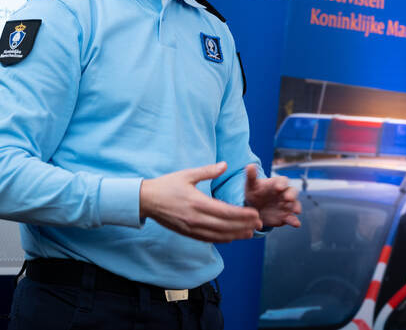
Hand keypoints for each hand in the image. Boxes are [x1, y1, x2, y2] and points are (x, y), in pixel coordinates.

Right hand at [139, 162, 262, 242]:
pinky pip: (208, 239)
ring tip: (250, 233)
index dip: (243, 215)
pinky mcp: (187, 233)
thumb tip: (225, 165)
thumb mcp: (187, 174)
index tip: (255, 213)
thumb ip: (208, 171)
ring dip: (236, 235)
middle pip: (226, 226)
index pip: (226, 212)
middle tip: (259, 224)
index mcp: (197, 202)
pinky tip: (232, 238)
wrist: (146, 200)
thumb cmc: (167, 185)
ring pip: (219, 235)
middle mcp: (196, 218)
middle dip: (244, 226)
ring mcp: (191, 228)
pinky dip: (222, 239)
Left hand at [244, 164, 301, 228]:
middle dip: (292, 195)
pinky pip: (292, 218)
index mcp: (277, 184)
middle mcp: (284, 194)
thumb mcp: (251, 185)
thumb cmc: (254, 193)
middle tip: (288, 198)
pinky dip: (295, 221)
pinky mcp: (286, 216)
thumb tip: (250, 165)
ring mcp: (287, 205)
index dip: (282, 184)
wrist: (254, 209)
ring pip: (295, 205)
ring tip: (296, 211)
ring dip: (296, 207)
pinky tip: (296, 224)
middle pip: (292, 192)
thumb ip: (251, 176)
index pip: (283, 181)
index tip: (278, 188)